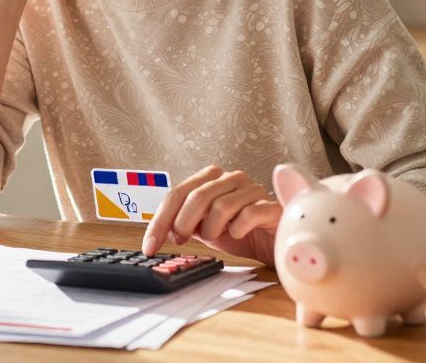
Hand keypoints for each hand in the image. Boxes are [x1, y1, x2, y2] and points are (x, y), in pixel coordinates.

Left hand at [142, 165, 281, 266]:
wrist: (276, 244)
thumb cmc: (241, 233)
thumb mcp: (205, 229)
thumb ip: (185, 224)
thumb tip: (159, 234)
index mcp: (211, 179)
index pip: (177, 194)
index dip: (159, 221)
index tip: (149, 246)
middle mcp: (231, 178)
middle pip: (196, 196)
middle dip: (183, 223)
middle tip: (181, 241)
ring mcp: (253, 189)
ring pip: (220, 206)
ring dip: (212, 229)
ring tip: (218, 236)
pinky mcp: (271, 206)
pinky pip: (247, 215)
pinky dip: (238, 230)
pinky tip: (239, 234)